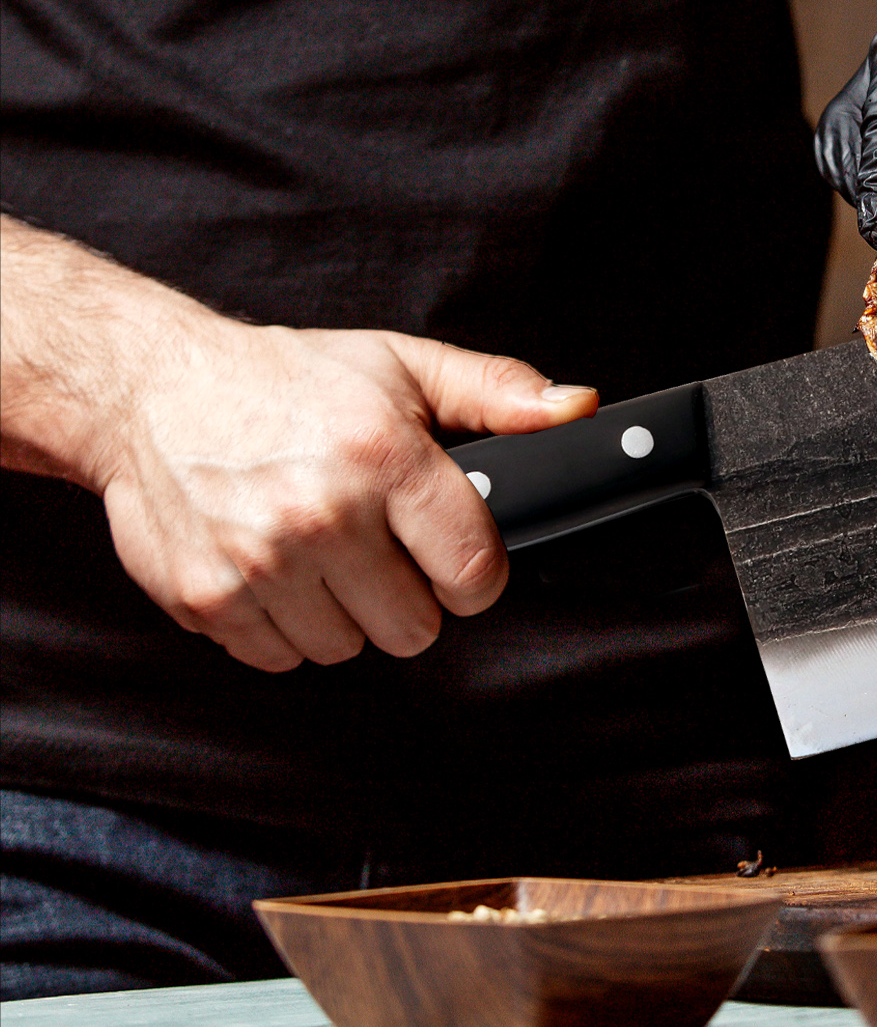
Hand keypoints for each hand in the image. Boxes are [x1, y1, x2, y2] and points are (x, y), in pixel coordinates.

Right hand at [0, 218, 595, 671]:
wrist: (150, 387)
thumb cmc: (287, 379)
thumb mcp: (403, 366)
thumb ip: (500, 393)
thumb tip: (577, 410)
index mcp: (384, 457)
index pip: (475, 574)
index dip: (477, 574)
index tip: (457, 555)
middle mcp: (321, 514)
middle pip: (416, 629)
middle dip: (410, 594)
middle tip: (380, 545)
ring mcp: (258, 563)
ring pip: (348, 650)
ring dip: (345, 613)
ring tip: (323, 550)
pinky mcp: (206, 599)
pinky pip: (281, 660)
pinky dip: (285, 626)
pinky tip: (277, 568)